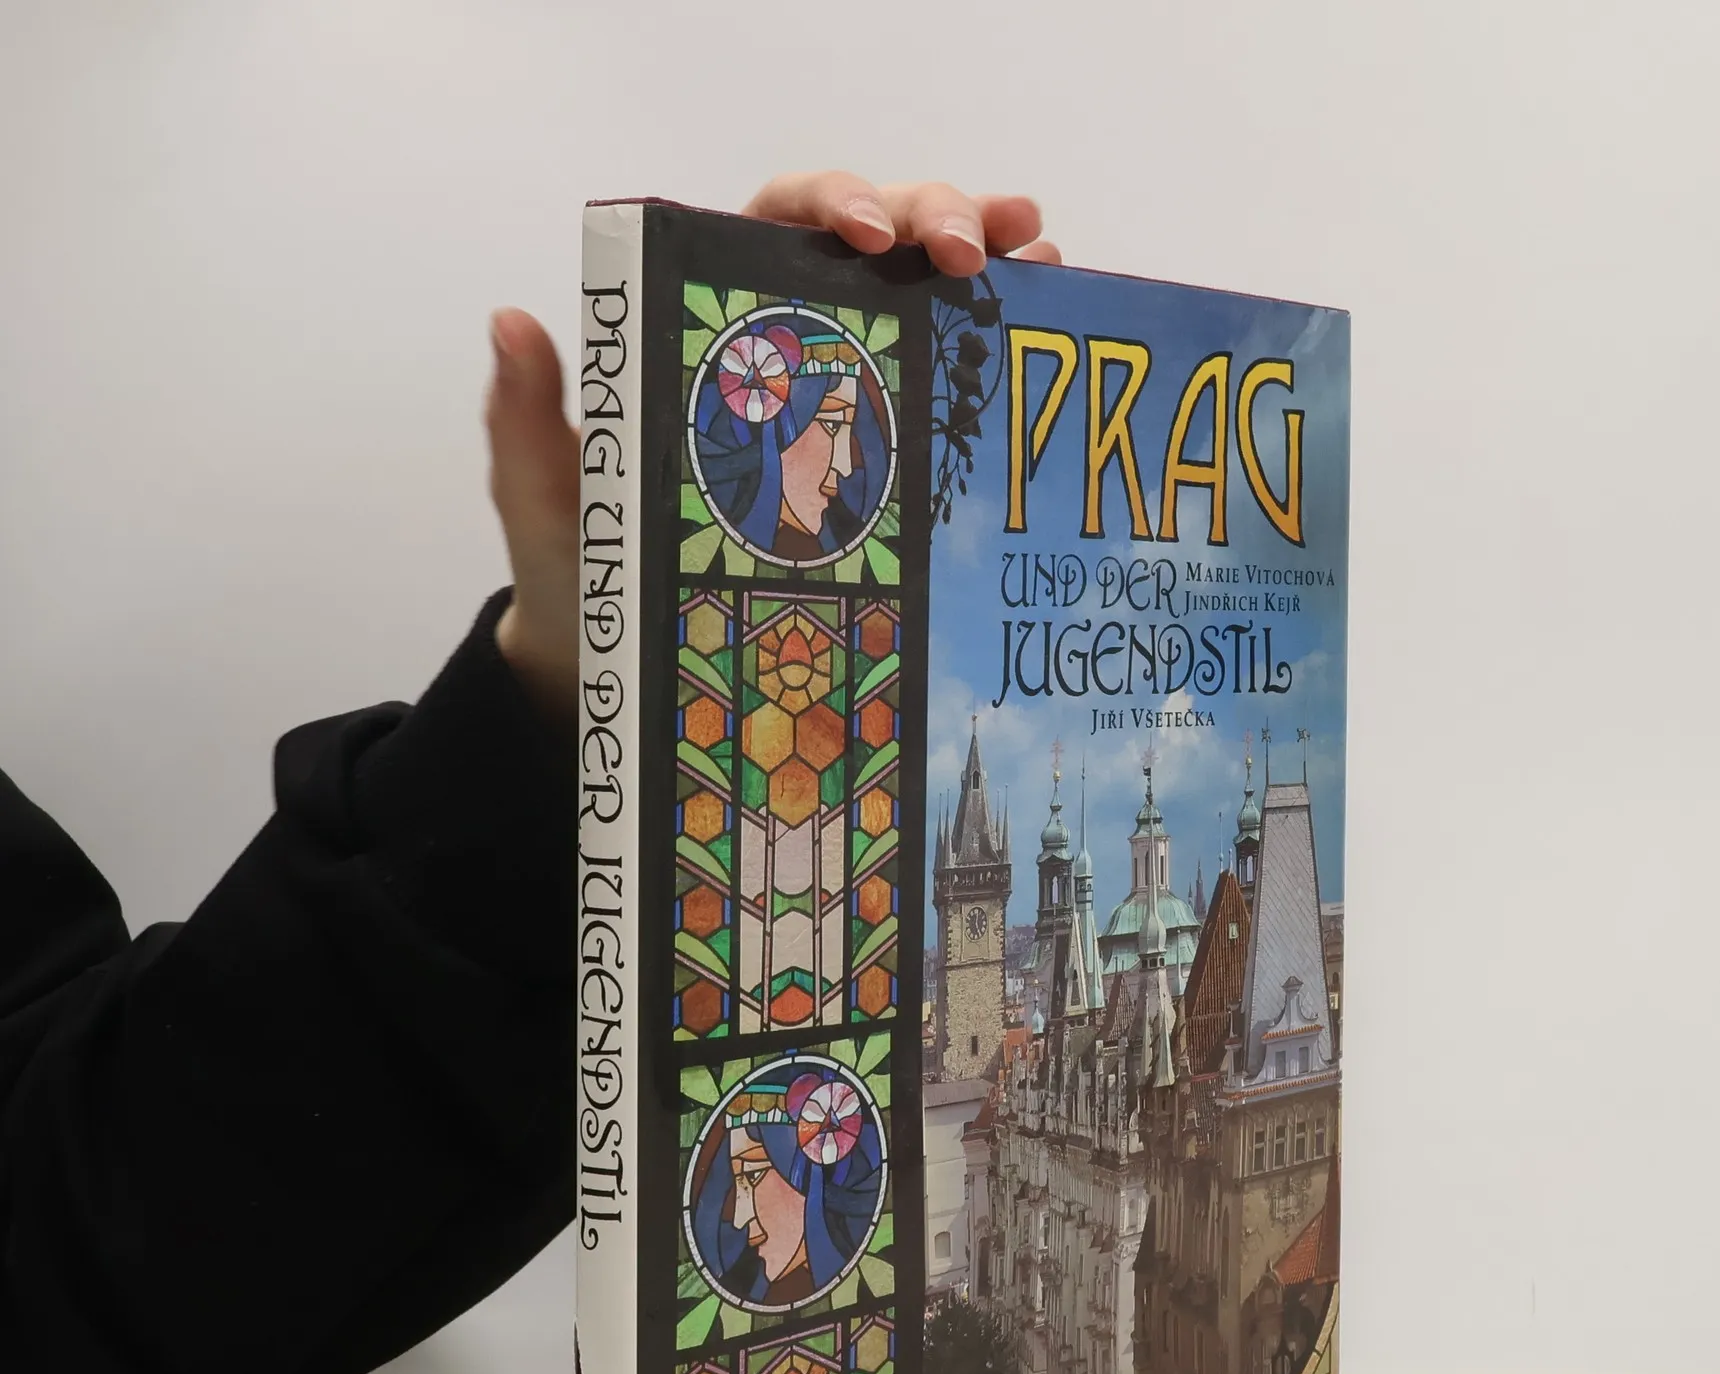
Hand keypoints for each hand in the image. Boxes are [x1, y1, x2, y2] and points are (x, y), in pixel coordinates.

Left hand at [488, 175, 1058, 722]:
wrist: (629, 658)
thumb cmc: (587, 569)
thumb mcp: (549, 496)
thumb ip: (527, 418)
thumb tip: (515, 325)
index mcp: (709, 318)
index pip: (777, 221)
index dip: (834, 205)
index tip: (874, 235)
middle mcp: (784, 337)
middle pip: (873, 237)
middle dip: (933, 217)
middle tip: (976, 251)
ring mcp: (844, 390)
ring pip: (922, 290)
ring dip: (985, 257)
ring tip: (1039, 255)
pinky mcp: (881, 451)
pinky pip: (944, 374)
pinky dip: (995, 337)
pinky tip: (1041, 319)